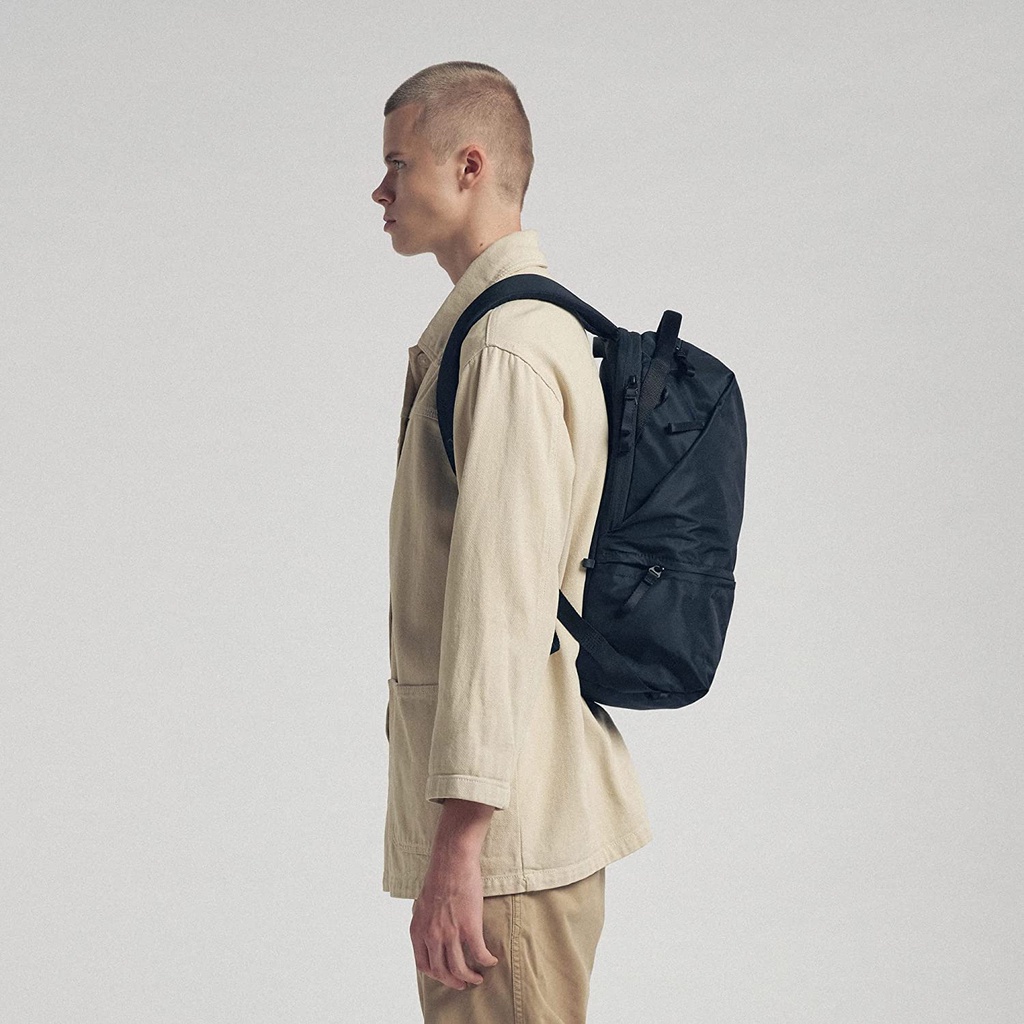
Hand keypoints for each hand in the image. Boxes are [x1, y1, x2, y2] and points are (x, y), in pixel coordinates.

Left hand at [410, 845, 498, 989]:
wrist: (452, 860)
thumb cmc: (439, 876)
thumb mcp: (422, 904)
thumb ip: (426, 922)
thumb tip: (431, 932)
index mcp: (418, 930)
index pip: (423, 965)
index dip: (435, 974)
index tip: (445, 975)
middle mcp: (431, 935)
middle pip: (441, 971)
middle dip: (453, 981)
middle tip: (462, 984)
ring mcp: (450, 933)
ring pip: (459, 969)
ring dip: (470, 977)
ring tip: (478, 978)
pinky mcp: (469, 927)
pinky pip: (479, 953)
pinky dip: (486, 961)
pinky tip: (492, 960)